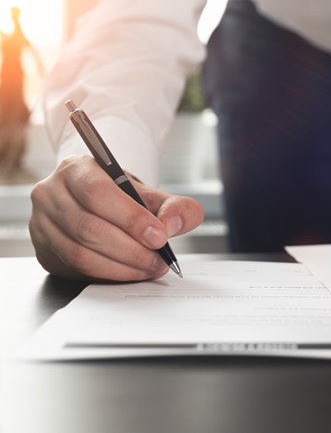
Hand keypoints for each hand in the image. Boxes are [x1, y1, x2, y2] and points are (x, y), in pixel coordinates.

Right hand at [29, 155, 203, 281]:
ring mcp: (42, 223)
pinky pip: (75, 269)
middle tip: (159, 260)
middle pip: (89, 228)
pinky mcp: (43, 250)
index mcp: (76, 169)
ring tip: (150, 267)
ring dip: (121, 267)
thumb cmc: (124, 198)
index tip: (159, 237)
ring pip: (80, 254)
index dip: (131, 219)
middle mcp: (51, 193)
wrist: (100, 205)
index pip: (98, 194)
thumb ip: (175, 206)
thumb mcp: (152, 195)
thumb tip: (172, 225)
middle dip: (131, 250)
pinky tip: (131, 272)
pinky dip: (108, 275)